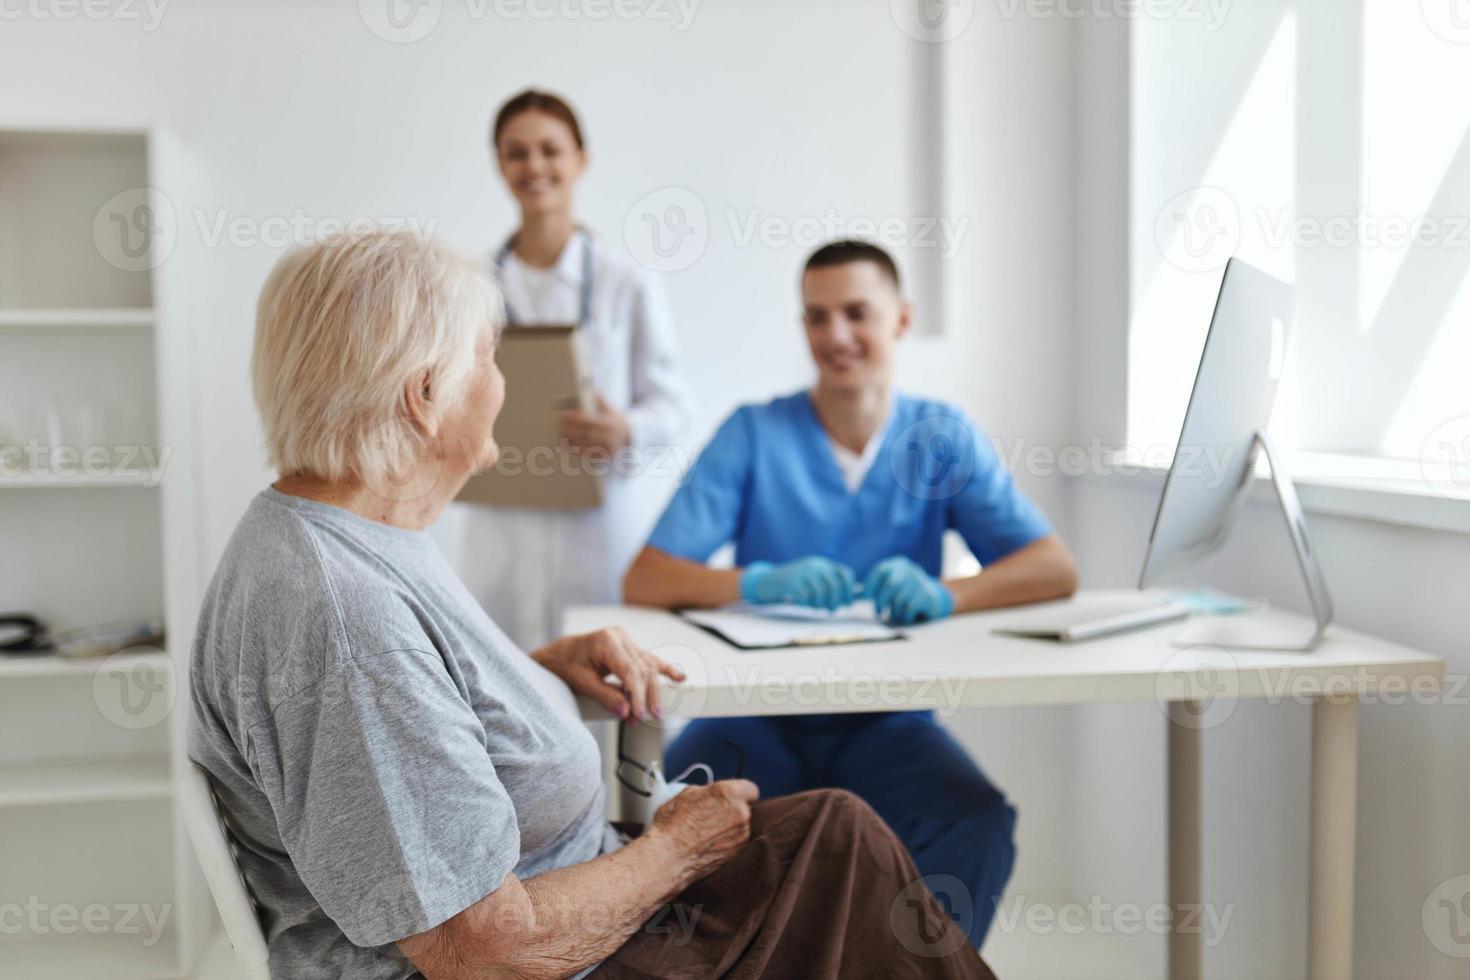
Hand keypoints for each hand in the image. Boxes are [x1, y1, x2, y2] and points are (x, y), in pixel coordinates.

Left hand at [532, 627, 684, 722]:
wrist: (560, 653)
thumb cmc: (567, 666)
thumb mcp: (582, 684)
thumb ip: (605, 697)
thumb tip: (626, 712)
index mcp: (606, 642)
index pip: (630, 671)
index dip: (637, 695)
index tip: (639, 715)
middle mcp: (619, 637)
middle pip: (643, 669)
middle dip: (646, 696)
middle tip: (647, 717)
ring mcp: (626, 640)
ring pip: (649, 666)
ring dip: (654, 690)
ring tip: (657, 710)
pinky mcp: (630, 646)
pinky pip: (649, 659)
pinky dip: (664, 670)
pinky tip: (679, 677)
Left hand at [558, 393, 630, 455]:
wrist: (633, 438)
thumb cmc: (619, 422)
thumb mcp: (612, 410)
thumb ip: (601, 401)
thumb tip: (593, 390)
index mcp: (609, 425)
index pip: (588, 421)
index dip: (574, 418)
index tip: (564, 414)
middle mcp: (608, 438)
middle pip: (584, 434)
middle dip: (569, 429)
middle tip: (557, 424)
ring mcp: (605, 448)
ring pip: (583, 445)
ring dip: (569, 440)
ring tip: (559, 433)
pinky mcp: (602, 456)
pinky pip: (585, 454)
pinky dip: (574, 450)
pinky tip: (565, 445)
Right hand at [646, 779, 758, 881]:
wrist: (669, 857)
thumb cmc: (673, 826)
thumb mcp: (687, 794)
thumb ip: (709, 792)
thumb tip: (712, 795)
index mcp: (730, 794)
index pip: (751, 789)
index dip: (741, 793)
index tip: (734, 797)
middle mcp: (741, 814)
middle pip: (746, 809)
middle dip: (733, 810)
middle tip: (715, 815)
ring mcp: (741, 836)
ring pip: (742, 827)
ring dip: (731, 828)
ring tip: (708, 832)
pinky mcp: (737, 854)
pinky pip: (737, 843)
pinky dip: (728, 843)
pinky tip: (710, 844)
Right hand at [740, 557, 857, 610]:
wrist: (769, 580)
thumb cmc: (796, 584)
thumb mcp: (813, 580)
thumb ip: (829, 586)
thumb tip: (849, 600)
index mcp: (823, 564)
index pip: (845, 574)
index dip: (850, 590)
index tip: (847, 604)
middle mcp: (815, 565)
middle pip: (835, 585)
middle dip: (836, 602)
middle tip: (832, 611)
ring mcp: (803, 572)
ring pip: (821, 593)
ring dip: (821, 605)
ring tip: (817, 608)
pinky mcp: (792, 581)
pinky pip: (806, 596)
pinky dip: (808, 604)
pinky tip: (804, 605)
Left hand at [863, 556, 954, 624]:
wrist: (932, 598)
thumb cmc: (903, 592)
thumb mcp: (888, 586)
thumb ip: (871, 590)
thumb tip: (849, 597)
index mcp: (897, 564)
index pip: (880, 570)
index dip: (870, 584)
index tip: (865, 598)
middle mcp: (909, 570)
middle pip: (890, 584)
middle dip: (881, 600)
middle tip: (878, 612)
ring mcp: (920, 581)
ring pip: (900, 598)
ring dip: (894, 609)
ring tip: (896, 612)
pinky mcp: (927, 595)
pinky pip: (910, 607)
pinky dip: (905, 614)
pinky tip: (907, 615)